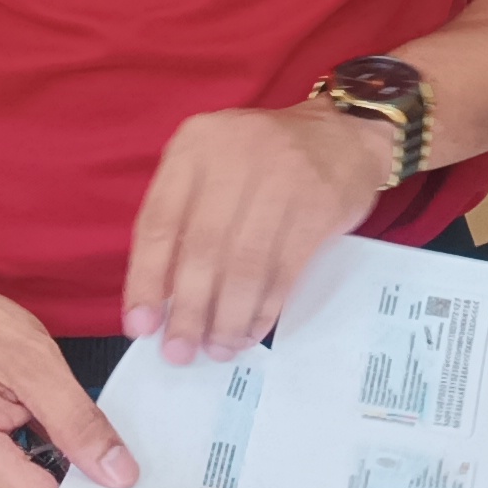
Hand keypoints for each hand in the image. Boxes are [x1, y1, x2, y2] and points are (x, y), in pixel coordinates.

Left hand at [125, 97, 394, 363]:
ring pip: (244, 265)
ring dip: (227, 317)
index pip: (158, 220)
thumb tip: (161, 300)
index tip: (141, 326)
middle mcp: (236, 155)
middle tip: (179, 352)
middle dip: (188, 310)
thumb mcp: (215, 167)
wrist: (346, 135)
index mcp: (196, 144)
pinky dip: (264, 309)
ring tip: (218, 349)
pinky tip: (250, 332)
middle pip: (202, 248)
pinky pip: (284, 271)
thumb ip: (185, 218)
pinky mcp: (319, 206)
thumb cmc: (265, 162)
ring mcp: (282, 178)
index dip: (145, 279)